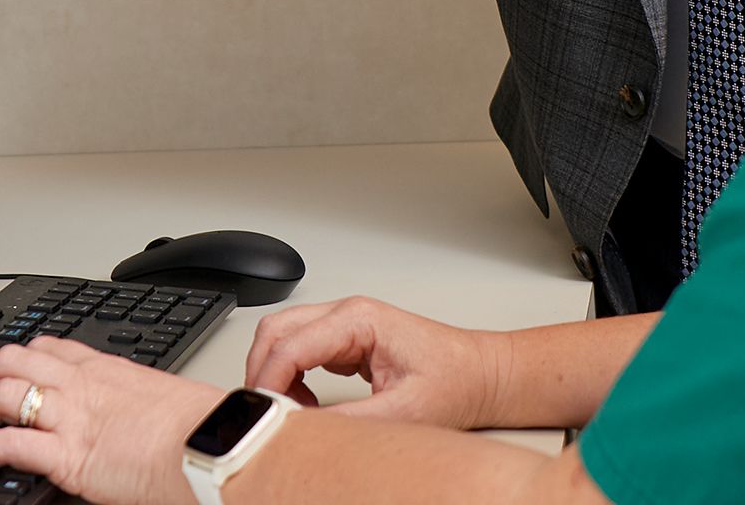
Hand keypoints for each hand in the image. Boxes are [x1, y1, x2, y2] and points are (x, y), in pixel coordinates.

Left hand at [0, 338, 220, 504]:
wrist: (216, 446)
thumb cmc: (205, 430)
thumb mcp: (167, 403)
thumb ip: (143, 404)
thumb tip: (145, 422)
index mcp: (109, 370)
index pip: (50, 348)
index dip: (17, 359)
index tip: (2, 373)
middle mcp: (84, 384)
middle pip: (13, 360)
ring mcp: (72, 416)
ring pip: (0, 392)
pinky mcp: (67, 453)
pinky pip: (2, 444)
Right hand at [244, 297, 507, 428]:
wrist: (483, 376)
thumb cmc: (456, 382)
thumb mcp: (402, 412)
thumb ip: (348, 420)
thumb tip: (304, 429)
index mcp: (359, 320)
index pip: (290, 344)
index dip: (269, 381)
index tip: (265, 414)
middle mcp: (348, 314)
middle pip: (276, 330)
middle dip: (261, 372)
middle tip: (266, 413)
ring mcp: (345, 325)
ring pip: (283, 337)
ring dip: (275, 374)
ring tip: (292, 412)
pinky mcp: (347, 340)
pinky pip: (301, 351)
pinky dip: (291, 376)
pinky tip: (307, 404)